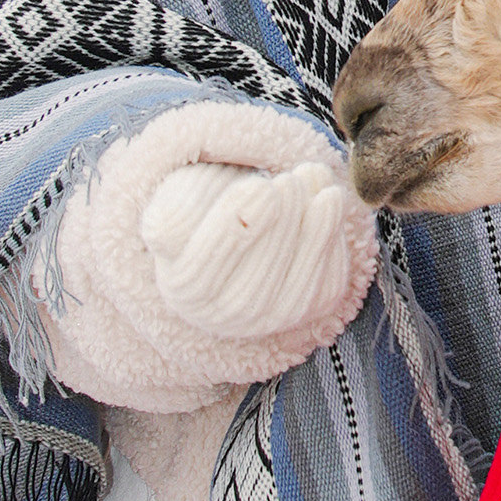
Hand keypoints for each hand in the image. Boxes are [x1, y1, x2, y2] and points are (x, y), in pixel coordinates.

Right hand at [139, 161, 367, 338]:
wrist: (242, 221)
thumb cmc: (205, 204)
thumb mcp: (178, 197)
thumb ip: (169, 213)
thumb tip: (167, 235)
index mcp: (184, 289)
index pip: (205, 269)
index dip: (235, 229)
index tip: (260, 188)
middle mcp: (226, 318)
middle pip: (253, 288)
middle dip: (278, 230)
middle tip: (290, 182)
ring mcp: (273, 318)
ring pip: (295, 290)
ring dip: (312, 234)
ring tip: (313, 181)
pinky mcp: (313, 306)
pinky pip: (327, 283)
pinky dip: (333, 241)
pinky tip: (328, 198)